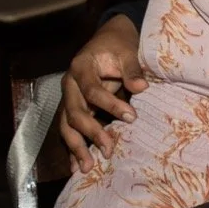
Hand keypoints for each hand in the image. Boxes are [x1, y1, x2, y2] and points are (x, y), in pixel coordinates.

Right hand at [59, 14, 146, 173]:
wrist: (107, 39)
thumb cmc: (118, 45)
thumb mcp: (127, 51)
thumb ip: (132, 70)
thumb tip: (141, 88)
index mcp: (81, 67)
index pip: (92, 90)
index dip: (110, 105)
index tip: (131, 117)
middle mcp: (69, 84)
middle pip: (75, 113)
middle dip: (91, 133)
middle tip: (109, 150)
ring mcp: (68, 97)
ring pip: (66, 125)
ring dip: (77, 147)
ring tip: (88, 168)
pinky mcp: (72, 107)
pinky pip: (69, 129)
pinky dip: (72, 147)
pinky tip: (75, 166)